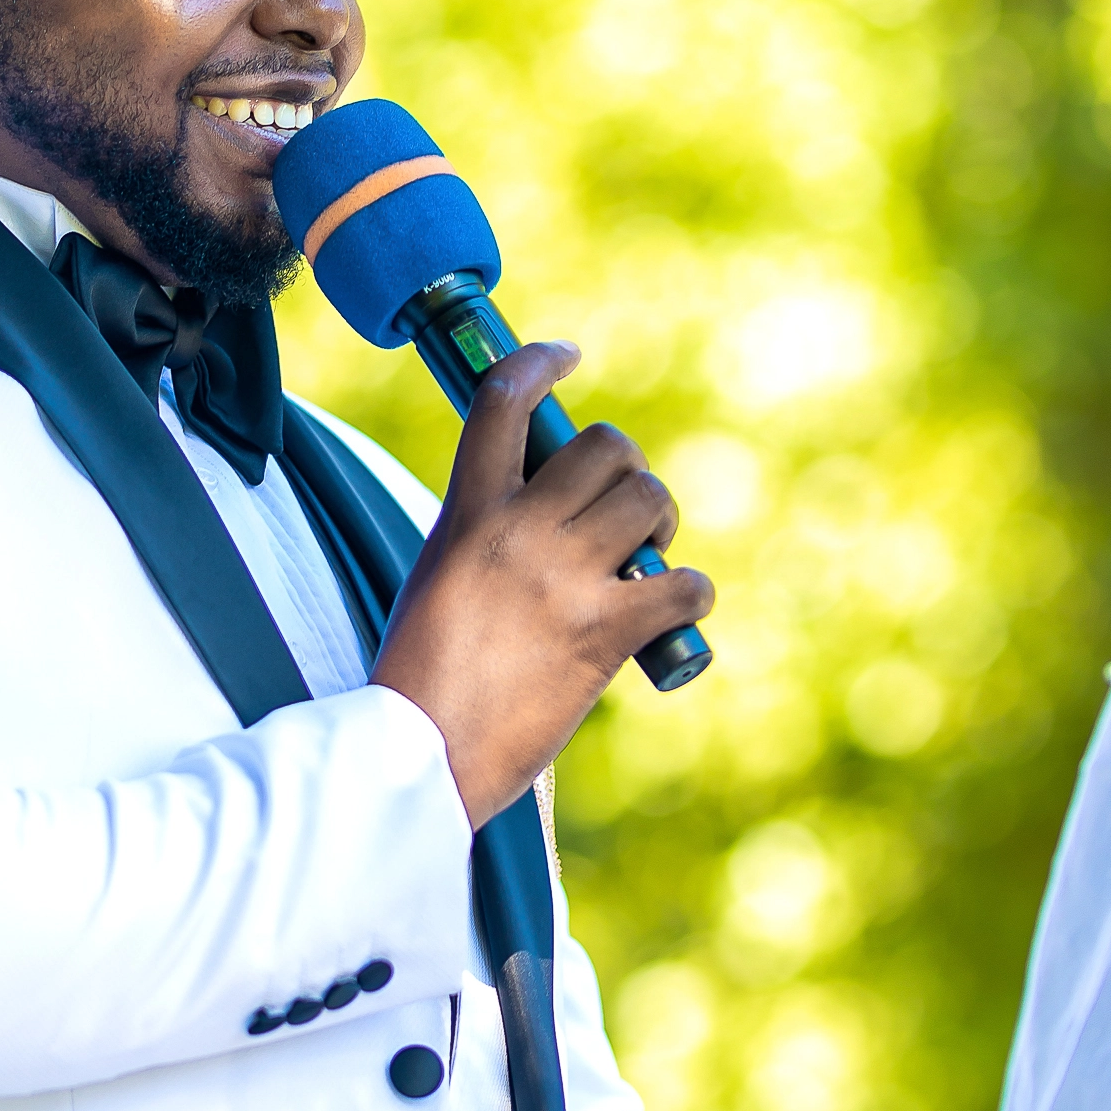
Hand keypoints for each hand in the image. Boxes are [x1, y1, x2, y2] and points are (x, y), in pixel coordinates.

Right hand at [370, 342, 714, 829]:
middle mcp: (519, 532)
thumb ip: (482, 535)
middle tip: (621, 514)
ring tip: (645, 559)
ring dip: (659, 524)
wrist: (422, 753)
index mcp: (467, 514)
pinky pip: (683, 585)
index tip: (566, 356)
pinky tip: (672, 613)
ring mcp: (565, 580)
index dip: (539, 363)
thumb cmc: (422, 677)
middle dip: (624, 470)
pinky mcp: (605, 634)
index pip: (502, 402)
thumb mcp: (435, 578)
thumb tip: (540, 519)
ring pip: (650, 501)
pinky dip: (689, 596)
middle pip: (604, 447)